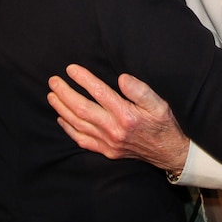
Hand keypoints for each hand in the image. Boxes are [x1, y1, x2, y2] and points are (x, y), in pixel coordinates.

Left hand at [47, 64, 189, 170]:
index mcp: (126, 115)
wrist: (170, 152)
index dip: (83, 79)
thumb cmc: (164, 124)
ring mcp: (108, 143)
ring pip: (78, 124)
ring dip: (62, 109)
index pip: (99, 93)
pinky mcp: (107, 151)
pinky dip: (69, 129)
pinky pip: (82, 140)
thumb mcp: (160, 104)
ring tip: (52, 95)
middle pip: (82, 109)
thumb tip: (121, 78)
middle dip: (65, 93)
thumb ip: (141, 90)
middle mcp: (114, 130)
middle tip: (53, 80)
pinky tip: (61, 118)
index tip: (71, 69)